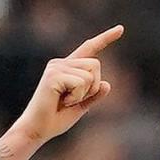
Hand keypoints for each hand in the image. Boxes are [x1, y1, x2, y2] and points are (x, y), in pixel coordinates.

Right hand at [10, 25, 123, 143]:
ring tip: (66, 100)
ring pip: (90, 75)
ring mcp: (56, 67)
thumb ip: (94, 96)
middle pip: (96, 64)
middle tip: (74, 99)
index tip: (121, 29)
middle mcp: (61, 63)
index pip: (89, 49)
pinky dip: (77, 97)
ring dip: (84, 93)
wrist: (38, 129)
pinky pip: (81, 83)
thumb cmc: (56, 118)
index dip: (105, 38)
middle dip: (93, 86)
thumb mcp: (81, 106)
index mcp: (68, 67)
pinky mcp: (53, 75)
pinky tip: (62, 101)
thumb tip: (108, 84)